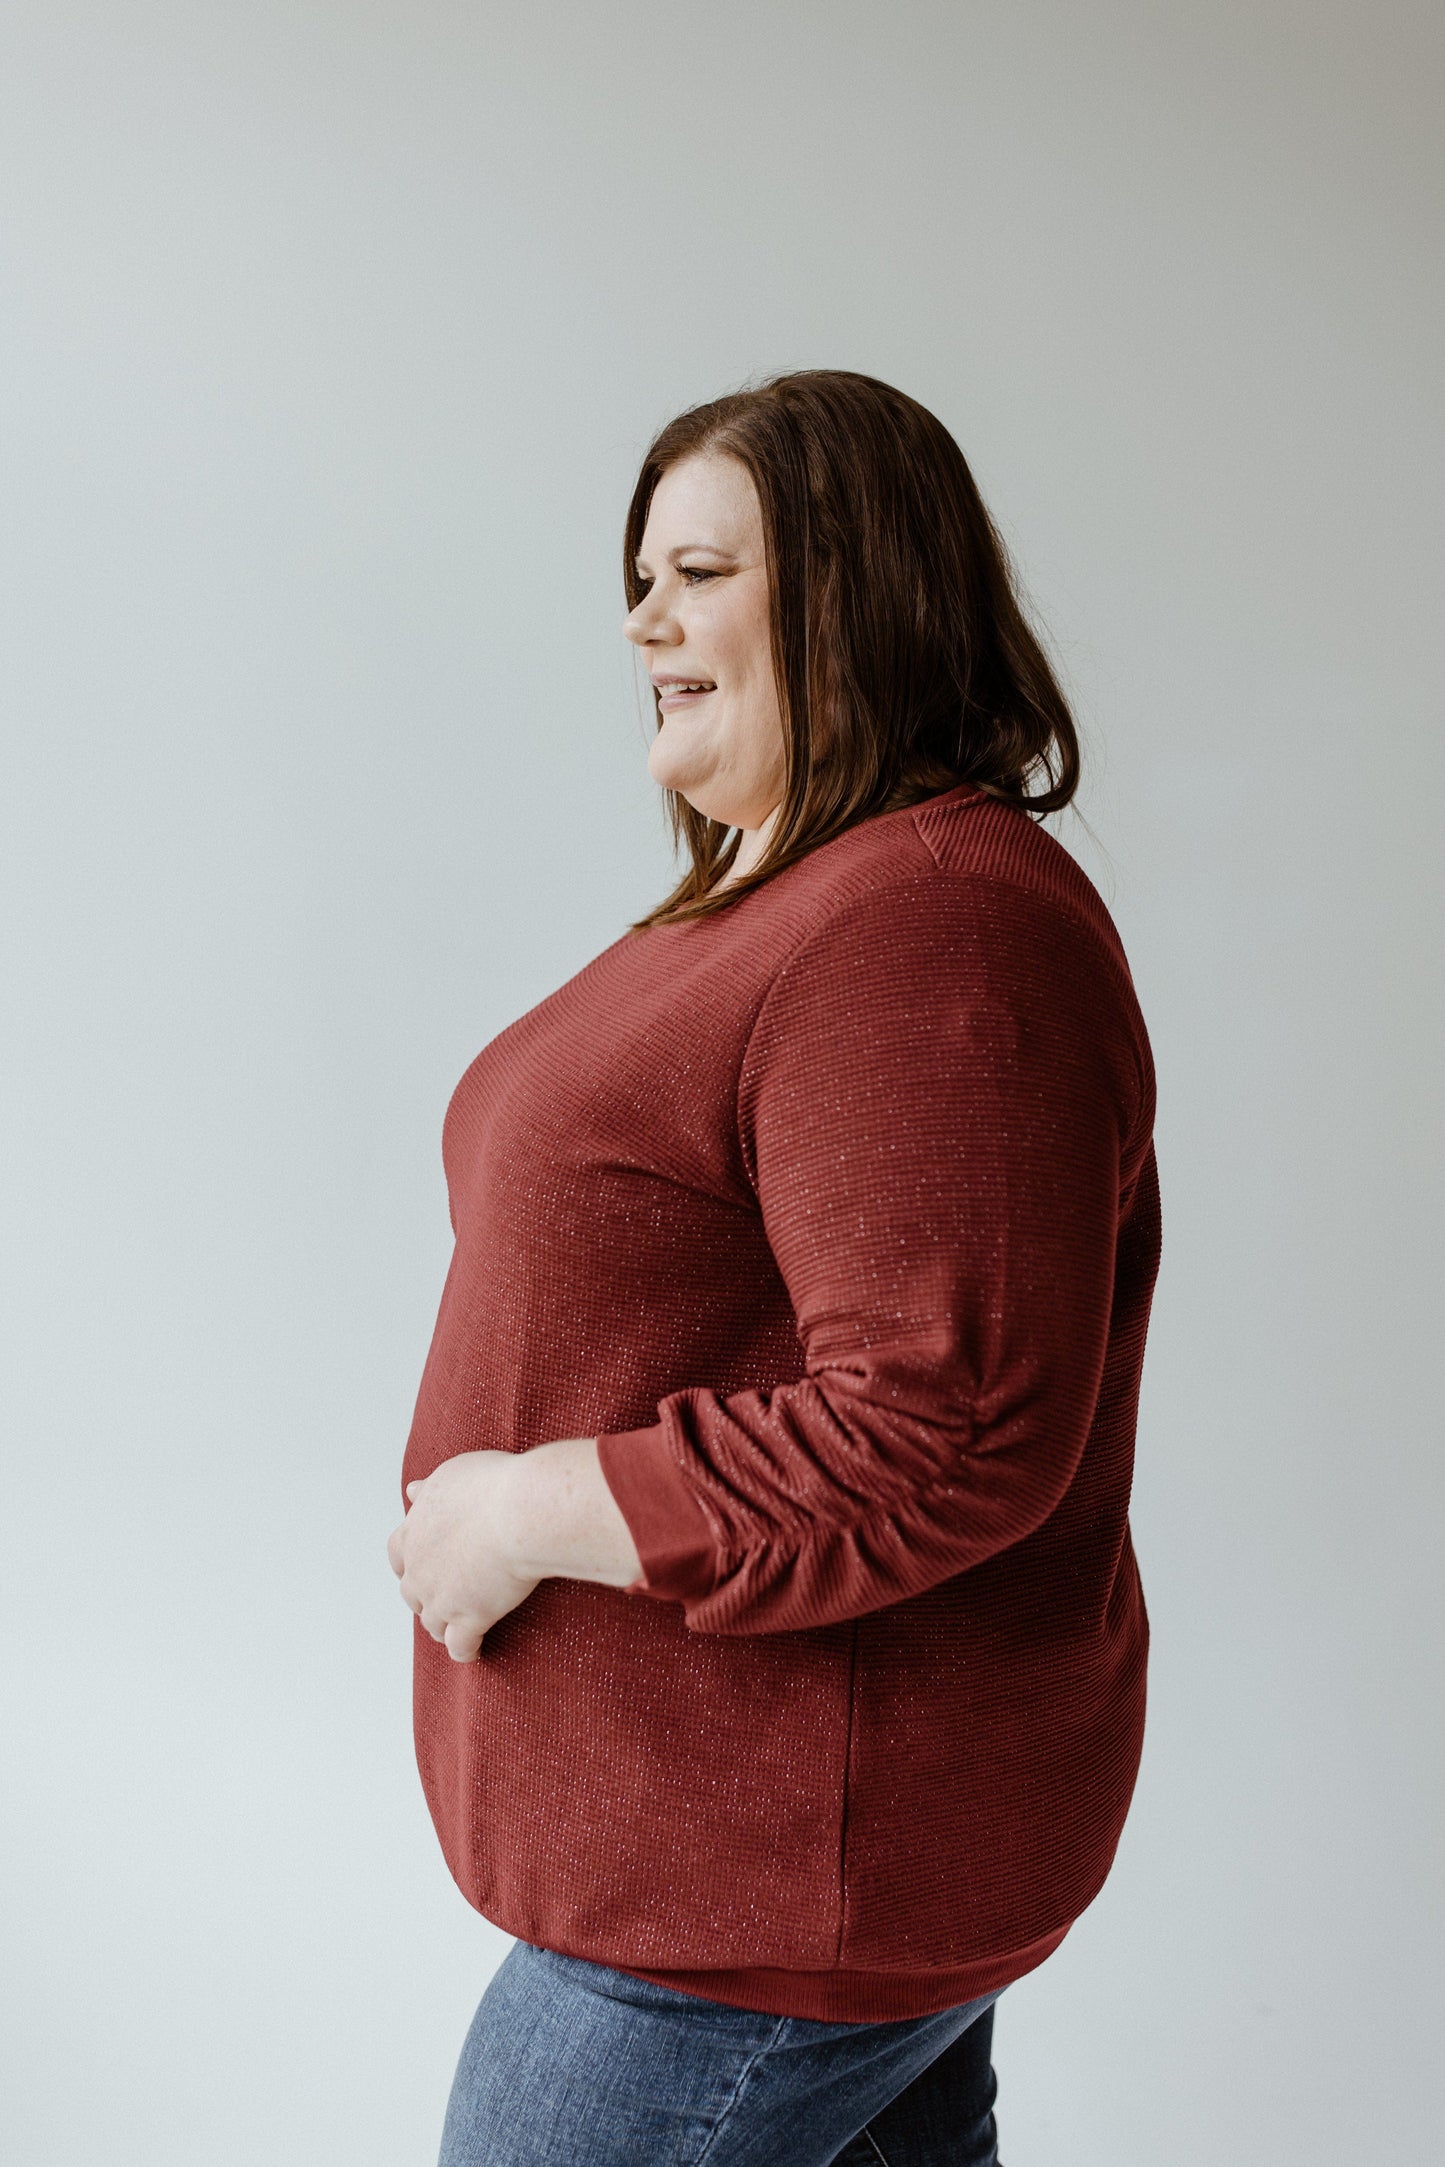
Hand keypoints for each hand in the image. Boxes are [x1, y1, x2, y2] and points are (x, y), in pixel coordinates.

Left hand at [387, 1452, 541, 1662]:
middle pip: (412, 1594)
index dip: (410, 1562)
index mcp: (414, 1532)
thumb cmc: (493, 1487)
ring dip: (442, 1626)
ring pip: (432, 1624)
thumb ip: (430, 1490)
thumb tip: (412, 1490)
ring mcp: (441, 1598)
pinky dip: (465, 1651)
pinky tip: (476, 1650)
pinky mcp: (469, 1619)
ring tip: (458, 1628)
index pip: (397, 1555)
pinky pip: (460, 1647)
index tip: (423, 1564)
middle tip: (446, 1596)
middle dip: (425, 1597)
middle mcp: (420, 1569)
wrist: (518, 1512)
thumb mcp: (453, 1475)